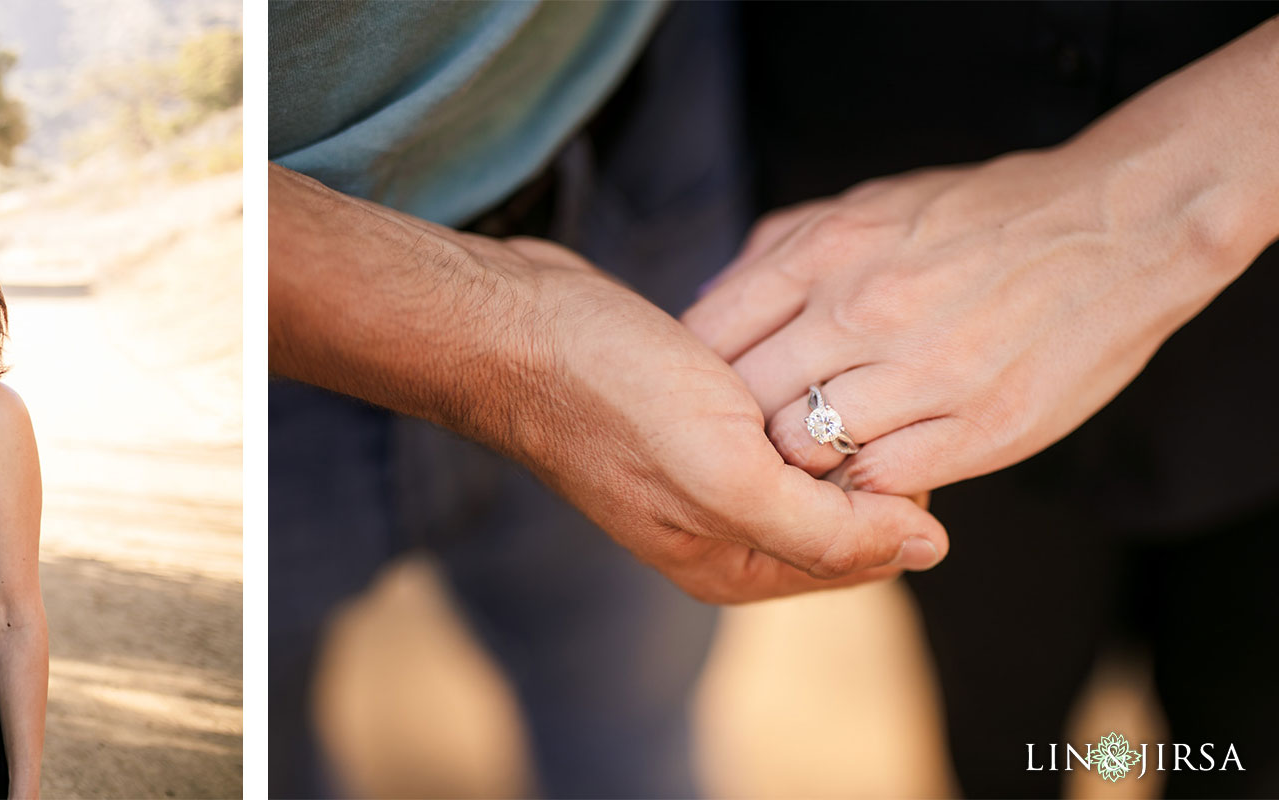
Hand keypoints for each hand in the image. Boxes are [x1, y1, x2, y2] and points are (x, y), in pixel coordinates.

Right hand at [270, 164, 948, 603]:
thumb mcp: (727, 475)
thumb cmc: (611, 397)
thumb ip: (829, 528)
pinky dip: (784, 380)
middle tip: (831, 381)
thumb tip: (930, 552)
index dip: (893, 487)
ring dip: (820, 407)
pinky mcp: (690, 421)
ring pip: (813, 453)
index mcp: (735, 566)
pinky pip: (772, 412)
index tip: (868, 416)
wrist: (514, 329)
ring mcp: (705, 476)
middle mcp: (724, 532)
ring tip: (796, 359)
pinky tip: (769, 347)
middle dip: (855, 446)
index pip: (871, 551)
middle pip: (846, 505)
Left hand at [682, 147, 1244, 495]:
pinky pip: (880, 482)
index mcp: (825, 251)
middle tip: (749, 448)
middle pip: (746, 404)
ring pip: (804, 452)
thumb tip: (709, 304)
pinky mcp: (981, 425)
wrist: (1120, 223)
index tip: (709, 397)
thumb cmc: (980, 216)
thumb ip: (778, 252)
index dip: (698, 379)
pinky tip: (870, 475)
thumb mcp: (863, 206)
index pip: (710, 337)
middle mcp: (863, 310)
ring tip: (811, 465)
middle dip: (738, 433)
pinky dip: (862, 491)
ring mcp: (923, 371)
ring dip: (798, 469)